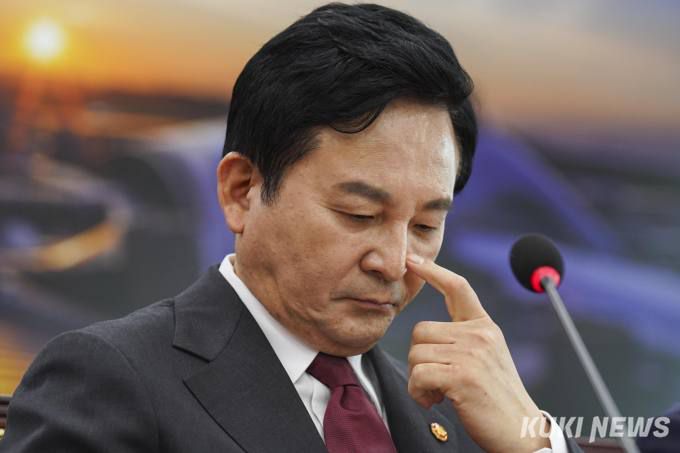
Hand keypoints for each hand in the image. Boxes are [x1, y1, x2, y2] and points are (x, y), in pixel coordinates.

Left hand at [406, 254, 549, 452]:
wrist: (521, 430)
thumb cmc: (496, 398)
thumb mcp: (486, 356)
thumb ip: (463, 338)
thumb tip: (426, 332)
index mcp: (484, 326)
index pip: (458, 287)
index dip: (433, 270)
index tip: (413, 259)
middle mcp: (479, 334)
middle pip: (421, 330)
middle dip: (419, 359)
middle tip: (436, 381)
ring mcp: (472, 353)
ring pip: (416, 353)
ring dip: (418, 379)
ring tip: (439, 392)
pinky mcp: (462, 375)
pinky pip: (418, 374)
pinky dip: (419, 392)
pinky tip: (436, 401)